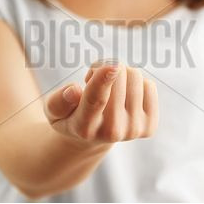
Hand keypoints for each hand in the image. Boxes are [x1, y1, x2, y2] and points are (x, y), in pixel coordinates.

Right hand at [44, 60, 158, 146]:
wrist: (92, 138)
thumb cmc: (70, 116)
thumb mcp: (54, 110)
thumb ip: (58, 101)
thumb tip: (74, 91)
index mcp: (84, 127)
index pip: (95, 100)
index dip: (103, 80)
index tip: (112, 65)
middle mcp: (111, 132)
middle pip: (118, 78)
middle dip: (105, 68)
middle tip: (95, 81)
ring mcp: (132, 131)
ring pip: (135, 78)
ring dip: (120, 74)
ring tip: (109, 88)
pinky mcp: (149, 127)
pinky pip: (149, 86)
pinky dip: (135, 84)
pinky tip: (124, 96)